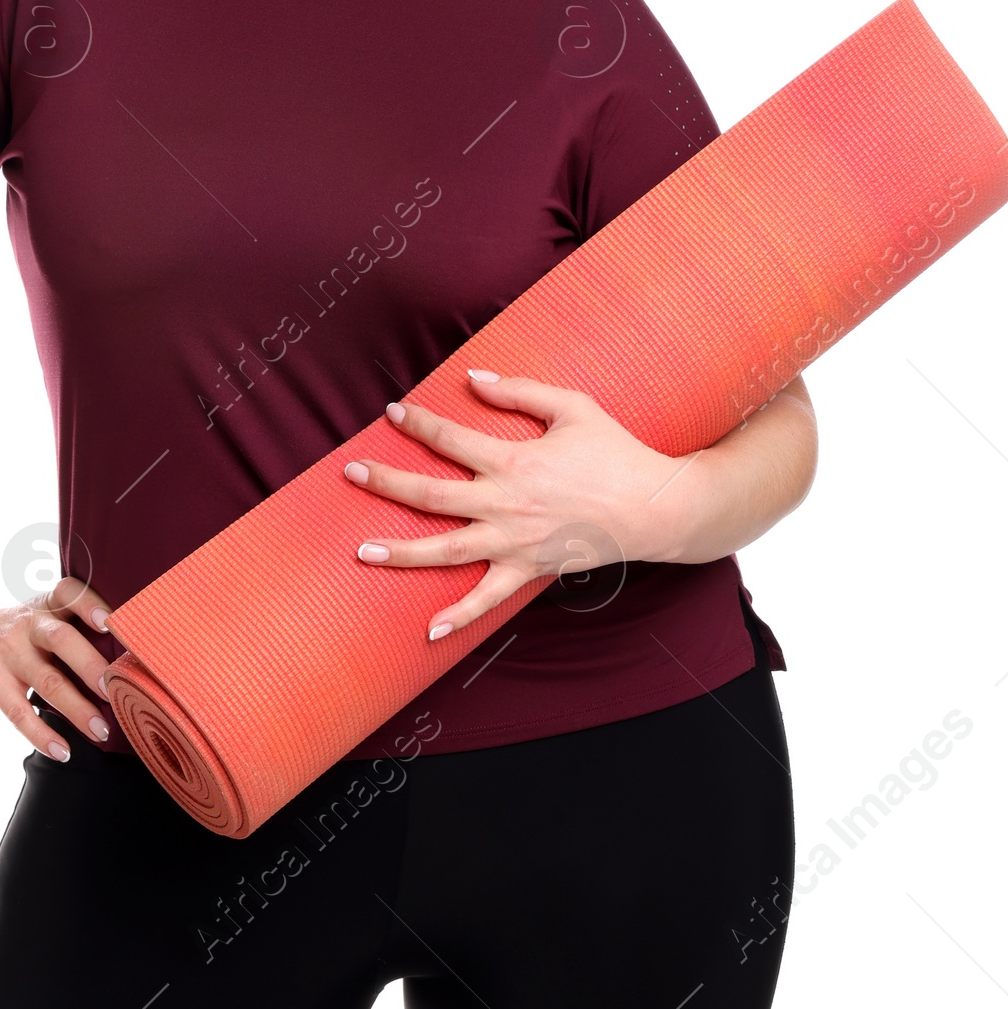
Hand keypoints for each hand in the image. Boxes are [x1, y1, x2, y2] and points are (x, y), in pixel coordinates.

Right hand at [0, 576, 118, 760]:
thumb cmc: (18, 635)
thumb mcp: (41, 618)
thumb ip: (74, 630)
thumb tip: (127, 664)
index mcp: (46, 605)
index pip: (69, 593)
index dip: (90, 604)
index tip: (111, 623)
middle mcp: (27, 623)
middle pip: (62, 640)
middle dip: (91, 666)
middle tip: (115, 689)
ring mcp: (6, 651)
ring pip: (46, 681)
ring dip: (77, 709)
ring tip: (101, 730)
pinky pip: (19, 712)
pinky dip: (42, 735)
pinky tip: (63, 751)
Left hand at [343, 370, 694, 639]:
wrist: (656, 508)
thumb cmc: (616, 452)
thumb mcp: (572, 407)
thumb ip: (519, 391)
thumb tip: (473, 378)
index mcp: (514, 461)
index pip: (451, 439)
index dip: (418, 424)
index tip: (392, 412)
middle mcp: (505, 504)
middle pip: (432, 495)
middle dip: (387, 483)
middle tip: (351, 472)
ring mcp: (514, 543)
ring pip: (446, 549)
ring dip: (401, 551)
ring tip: (361, 551)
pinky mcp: (529, 571)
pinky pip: (487, 599)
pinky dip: (458, 616)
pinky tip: (428, 630)